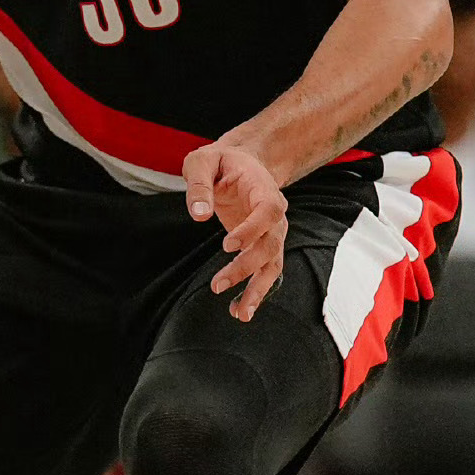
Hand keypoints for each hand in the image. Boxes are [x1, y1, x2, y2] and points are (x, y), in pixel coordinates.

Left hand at [182, 139, 287, 319]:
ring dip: (257, 289)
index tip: (227, 244)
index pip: (268, 211)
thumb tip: (198, 214)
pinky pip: (264, 272)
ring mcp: (272, 233)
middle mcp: (275, 215)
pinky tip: (238, 310)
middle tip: (217, 285)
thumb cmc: (219, 162)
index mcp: (264, 190)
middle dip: (246, 266)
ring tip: (239, 313)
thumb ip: (199, 183)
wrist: (241, 164)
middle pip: (270, 244)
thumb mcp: (202, 161)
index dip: (252, 229)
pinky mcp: (263, 246)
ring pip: (272, 264)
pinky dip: (254, 292)